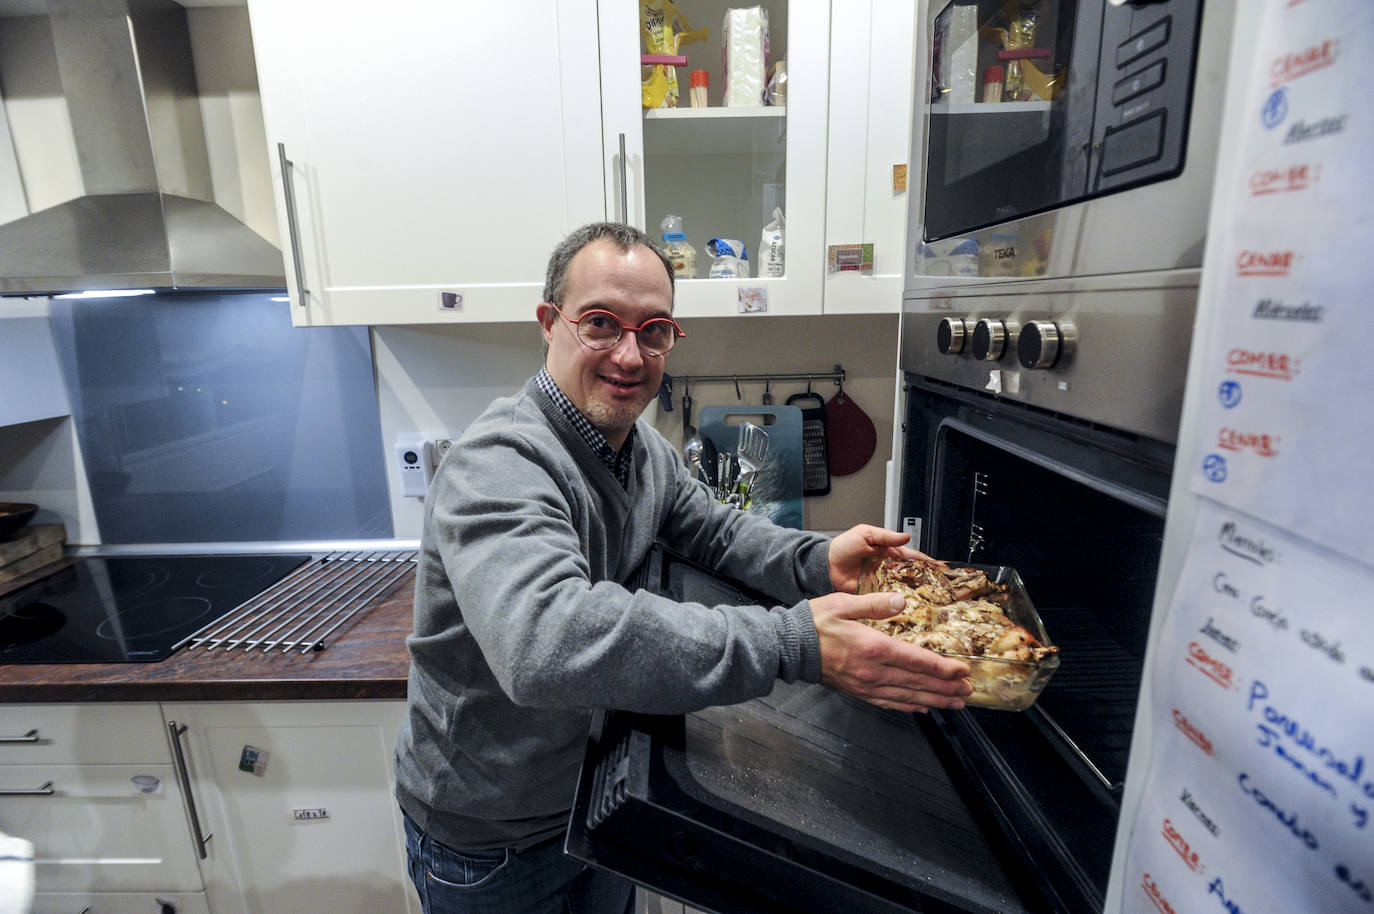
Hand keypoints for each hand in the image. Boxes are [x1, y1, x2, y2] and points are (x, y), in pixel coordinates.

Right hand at [811, 591, 971, 712]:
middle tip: (968, 691)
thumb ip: (874, 603)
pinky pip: (889, 703)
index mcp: (873, 647)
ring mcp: (866, 685)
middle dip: (946, 688)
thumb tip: (901, 601)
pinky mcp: (858, 692)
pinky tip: (922, 706)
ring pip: (907, 696)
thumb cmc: (814, 623)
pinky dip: (909, 706)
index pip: (916, 660)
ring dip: (934, 700)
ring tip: (955, 703)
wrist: (789, 646)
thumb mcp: (843, 603)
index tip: (962, 671)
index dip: (942, 668)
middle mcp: (873, 671)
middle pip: (918, 683)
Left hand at [827, 524, 943, 593]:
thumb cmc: (842, 547)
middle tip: (941, 588)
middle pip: (913, 576)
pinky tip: (906, 609)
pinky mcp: (873, 595)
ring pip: (904, 589)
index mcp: (889, 553)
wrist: (824, 566)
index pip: (914, 557)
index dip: (929, 562)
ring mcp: (882, 583)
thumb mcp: (865, 534)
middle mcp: (889, 569)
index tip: (942, 568)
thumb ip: (885, 536)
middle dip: (927, 581)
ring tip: (930, 601)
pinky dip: (897, 604)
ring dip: (915, 594)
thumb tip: (905, 537)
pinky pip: (888, 600)